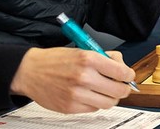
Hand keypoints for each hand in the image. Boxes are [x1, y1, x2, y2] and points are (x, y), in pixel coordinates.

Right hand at [10, 47, 135, 112]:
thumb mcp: (83, 49)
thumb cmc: (55, 60)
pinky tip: (90, 95)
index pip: (122, 72)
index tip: (129, 76)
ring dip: (111, 98)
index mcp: (89, 59)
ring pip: (108, 103)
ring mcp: (77, 94)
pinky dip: (96, 103)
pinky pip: (93, 109)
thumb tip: (122, 66)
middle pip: (118, 91)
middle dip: (124, 88)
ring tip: (105, 91)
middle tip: (121, 86)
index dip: (129, 75)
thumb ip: (104, 58)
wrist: (30, 71)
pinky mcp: (70, 107)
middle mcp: (84, 77)